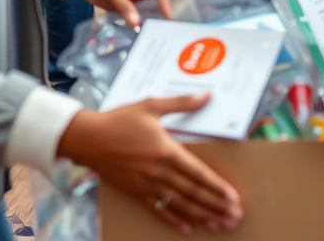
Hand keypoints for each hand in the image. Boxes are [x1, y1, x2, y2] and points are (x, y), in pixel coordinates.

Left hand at [52, 0, 171, 27]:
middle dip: (155, 14)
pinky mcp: (118, 3)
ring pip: (140, 9)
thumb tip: (137, 23)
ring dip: (143, 20)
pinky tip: (131, 34)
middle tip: (158, 32)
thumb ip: (123, 5)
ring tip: (147, 36)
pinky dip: (130, 22)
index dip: (164, 2)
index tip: (168, 18)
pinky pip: (128, 13)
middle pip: (151, 1)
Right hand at [57, 97, 241, 233]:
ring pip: (180, 204)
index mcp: (167, 151)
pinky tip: (188, 228)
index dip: (217, 187)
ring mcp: (147, 184)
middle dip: (216, 206)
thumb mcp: (152, 105)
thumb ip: (182, 103)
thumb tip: (207, 95)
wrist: (89, 139)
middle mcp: (159, 172)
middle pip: (193, 193)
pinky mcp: (136, 192)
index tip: (233, 198)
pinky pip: (158, 209)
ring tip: (219, 224)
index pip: (198, 173)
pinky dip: (174, 219)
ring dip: (201, 215)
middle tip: (234, 217)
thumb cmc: (121, 119)